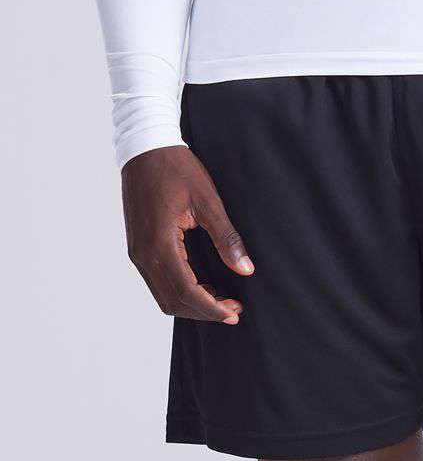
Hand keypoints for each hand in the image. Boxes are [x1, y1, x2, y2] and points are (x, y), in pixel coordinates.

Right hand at [121, 146, 253, 323]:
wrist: (144, 148)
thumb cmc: (176, 168)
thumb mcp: (207, 201)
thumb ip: (226, 238)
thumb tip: (245, 269)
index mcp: (159, 243)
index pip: (186, 291)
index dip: (212, 308)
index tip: (235, 312)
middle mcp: (143, 253)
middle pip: (172, 301)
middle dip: (204, 311)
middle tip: (234, 310)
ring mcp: (137, 252)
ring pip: (163, 295)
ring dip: (192, 304)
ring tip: (222, 301)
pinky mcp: (138, 247)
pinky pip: (158, 281)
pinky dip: (180, 291)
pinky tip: (204, 286)